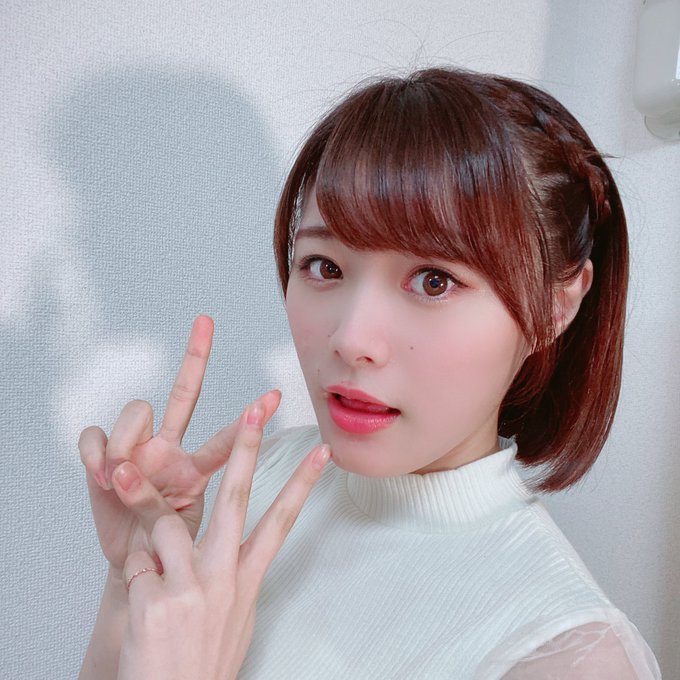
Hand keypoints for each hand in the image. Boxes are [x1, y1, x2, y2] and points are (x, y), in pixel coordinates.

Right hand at [78, 314, 280, 581]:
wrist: (133, 566)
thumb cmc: (166, 547)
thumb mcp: (179, 532)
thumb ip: (162, 505)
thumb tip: (128, 474)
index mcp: (195, 468)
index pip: (224, 437)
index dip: (248, 418)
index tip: (275, 396)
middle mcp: (168, 448)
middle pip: (184, 393)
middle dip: (196, 357)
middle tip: (207, 322)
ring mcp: (136, 450)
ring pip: (137, 411)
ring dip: (125, 441)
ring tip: (119, 479)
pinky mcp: (101, 458)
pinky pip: (94, 436)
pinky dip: (94, 452)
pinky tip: (100, 475)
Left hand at [117, 399, 330, 679]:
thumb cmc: (200, 665)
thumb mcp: (234, 620)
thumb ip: (234, 579)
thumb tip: (237, 555)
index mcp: (246, 580)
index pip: (281, 520)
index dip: (302, 483)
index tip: (321, 452)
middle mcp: (224, 577)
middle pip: (238, 496)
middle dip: (247, 447)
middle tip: (255, 408)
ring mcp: (191, 586)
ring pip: (167, 527)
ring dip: (155, 545)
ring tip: (159, 584)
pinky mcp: (155, 599)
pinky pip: (137, 563)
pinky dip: (137, 579)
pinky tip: (143, 612)